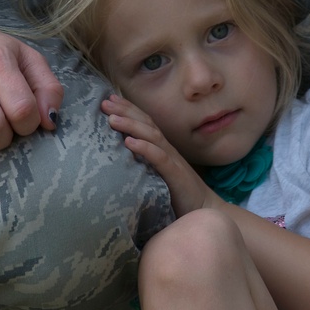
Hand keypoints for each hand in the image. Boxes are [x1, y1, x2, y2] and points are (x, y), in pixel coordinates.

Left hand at [102, 94, 214, 215]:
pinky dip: (144, 148)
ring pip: (151, 136)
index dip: (129, 109)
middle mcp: (167, 149)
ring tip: (112, 119)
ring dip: (131, 125)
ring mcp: (173, 160)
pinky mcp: (176, 175)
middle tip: (105, 102)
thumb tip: (118, 161)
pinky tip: (130, 143)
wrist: (204, 210)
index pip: (145, 123)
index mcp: (162, 148)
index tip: (109, 99)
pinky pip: (160, 158)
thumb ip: (144, 166)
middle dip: (125, 111)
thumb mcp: (157, 176)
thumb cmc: (178, 196)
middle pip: (146, 124)